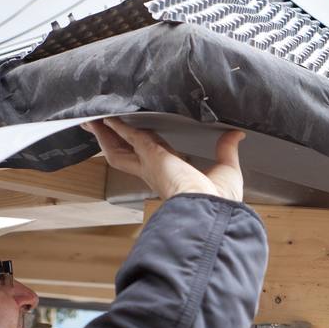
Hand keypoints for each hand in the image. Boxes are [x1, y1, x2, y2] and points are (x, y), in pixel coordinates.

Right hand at [84, 117, 244, 201]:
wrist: (212, 209)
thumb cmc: (219, 201)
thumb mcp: (226, 168)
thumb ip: (227, 149)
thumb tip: (236, 135)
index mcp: (170, 178)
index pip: (148, 158)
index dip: (138, 147)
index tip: (132, 136)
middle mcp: (155, 173)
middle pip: (124, 156)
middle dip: (109, 142)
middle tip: (96, 129)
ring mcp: (150, 165)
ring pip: (118, 149)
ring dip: (105, 135)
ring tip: (92, 122)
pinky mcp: (152, 156)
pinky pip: (130, 137)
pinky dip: (118, 126)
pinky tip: (108, 118)